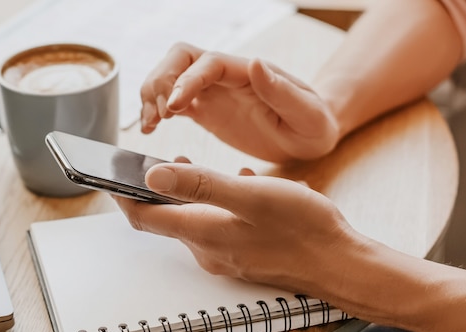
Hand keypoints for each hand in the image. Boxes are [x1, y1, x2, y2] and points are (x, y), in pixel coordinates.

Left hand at [114, 162, 363, 293]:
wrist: (340, 263)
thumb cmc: (301, 227)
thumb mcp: (250, 196)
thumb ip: (200, 186)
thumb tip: (153, 177)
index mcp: (203, 234)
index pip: (144, 218)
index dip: (122, 195)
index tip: (109, 174)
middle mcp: (209, 250)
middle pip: (168, 219)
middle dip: (160, 189)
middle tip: (163, 160)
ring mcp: (228, 255)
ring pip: (196, 219)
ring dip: (193, 193)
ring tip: (199, 166)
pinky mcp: (245, 255)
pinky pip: (221, 225)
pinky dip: (220, 203)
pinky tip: (242, 184)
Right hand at [139, 42, 339, 161]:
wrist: (310, 138)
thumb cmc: (314, 125)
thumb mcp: (307, 113)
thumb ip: (282, 91)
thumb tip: (256, 63)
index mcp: (248, 73)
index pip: (208, 63)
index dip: (186, 80)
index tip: (175, 106)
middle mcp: (226, 77)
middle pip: (180, 59)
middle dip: (161, 82)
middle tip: (159, 116)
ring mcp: (213, 92)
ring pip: (170, 77)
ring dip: (153, 95)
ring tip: (150, 125)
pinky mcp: (206, 111)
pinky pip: (173, 103)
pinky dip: (157, 111)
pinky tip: (151, 130)